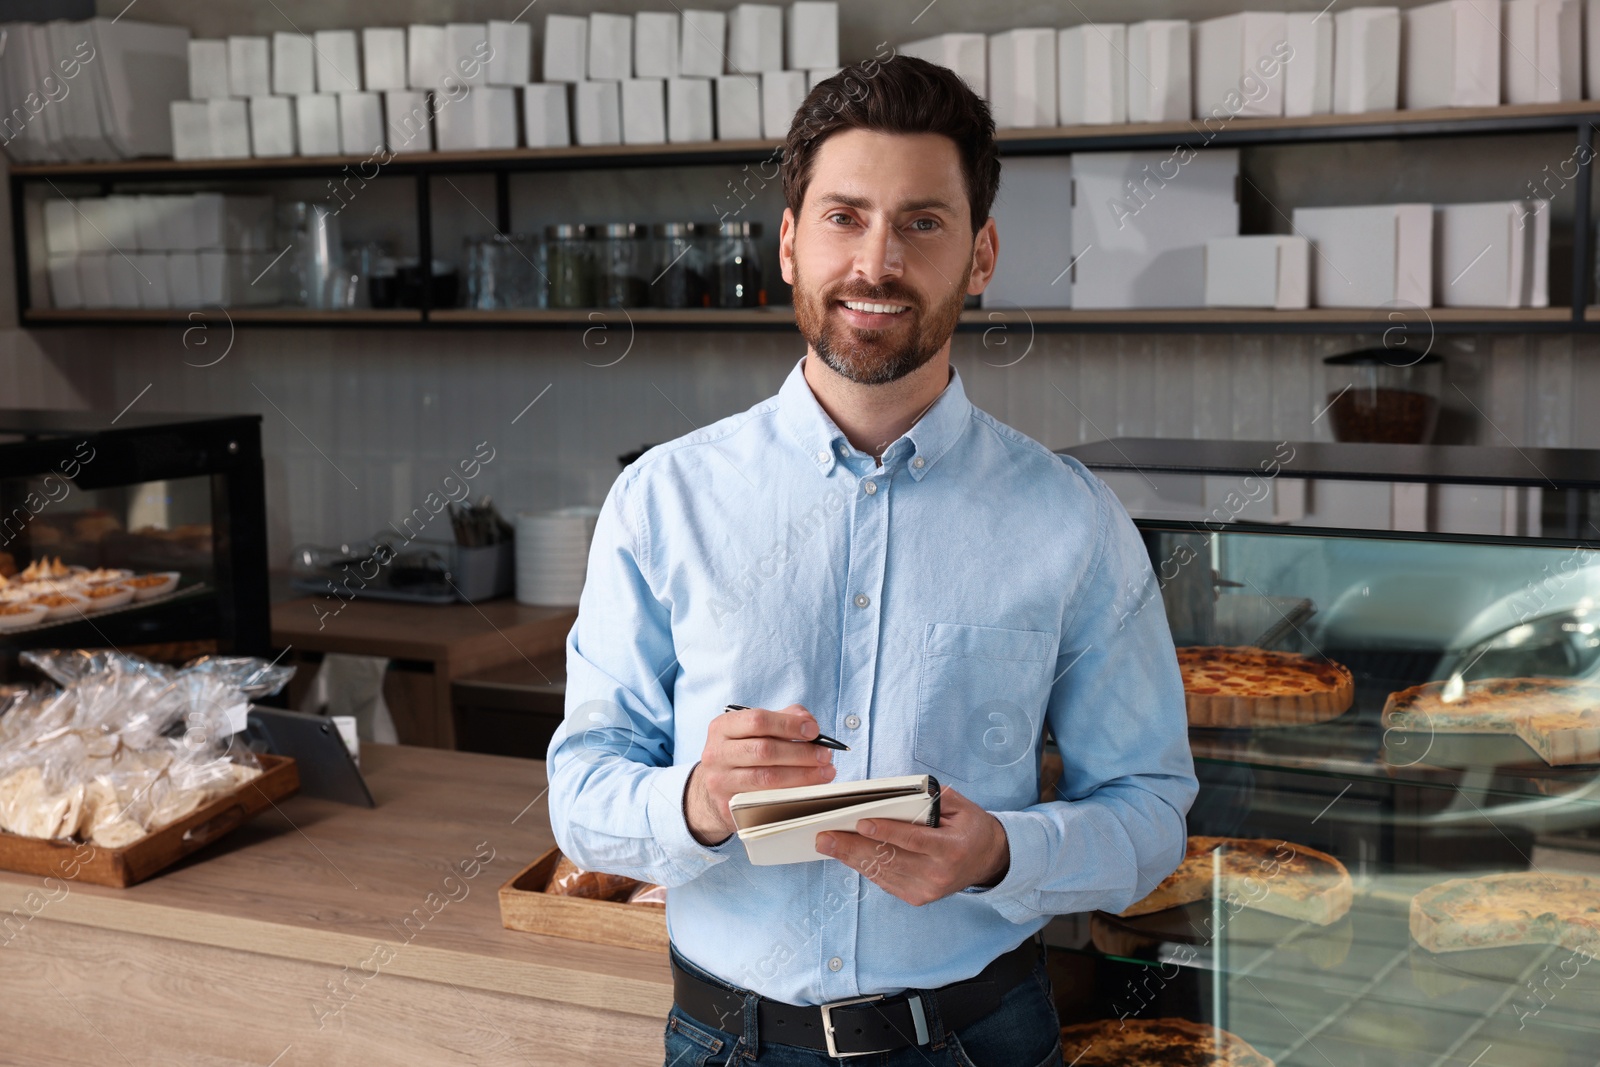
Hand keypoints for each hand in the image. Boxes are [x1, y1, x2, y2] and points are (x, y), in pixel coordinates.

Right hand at [685, 704, 835, 844]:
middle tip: (825, 755)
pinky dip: (792, 795)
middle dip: (801, 753)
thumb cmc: (743, 754)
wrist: (714, 791)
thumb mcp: (755, 730)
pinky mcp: (729, 807)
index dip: (789, 725)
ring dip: (802, 775)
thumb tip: (809, 722)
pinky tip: (810, 791)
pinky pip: (766, 801)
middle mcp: (716, 753)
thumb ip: (783, 718)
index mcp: (723, 727)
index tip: (813, 731)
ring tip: (825, 772)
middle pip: (764, 750)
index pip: (758, 720)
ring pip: (766, 778)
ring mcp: (720, 782)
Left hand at [814, 787, 1008, 905]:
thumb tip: (895, 794)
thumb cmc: (971, 828)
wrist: (988, 860)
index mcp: (951, 848)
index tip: (861, 823)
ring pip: (882, 872)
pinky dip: (864, 867)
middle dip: (853, 847)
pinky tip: (847, 856)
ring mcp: (926, 889)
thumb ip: (931, 799)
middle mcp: (938, 873)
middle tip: (826, 838)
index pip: (913, 840)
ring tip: (828, 845)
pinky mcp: (917, 897)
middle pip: (890, 859)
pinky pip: (885, 881)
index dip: (886, 832)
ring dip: (852, 858)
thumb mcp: (960, 807)